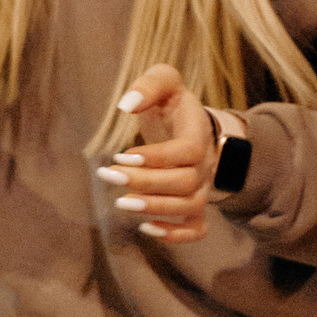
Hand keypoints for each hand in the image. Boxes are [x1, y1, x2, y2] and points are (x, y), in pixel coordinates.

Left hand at [95, 63, 216, 243]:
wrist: (196, 127)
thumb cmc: (173, 105)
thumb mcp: (165, 82)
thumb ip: (150, 84)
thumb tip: (127, 104)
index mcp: (198, 133)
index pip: (188, 151)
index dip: (158, 157)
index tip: (122, 155)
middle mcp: (205, 164)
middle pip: (185, 183)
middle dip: (146, 183)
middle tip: (110, 176)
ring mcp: (203, 187)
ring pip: (190, 207)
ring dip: (155, 208)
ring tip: (121, 203)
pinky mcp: (196, 205)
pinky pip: (197, 229)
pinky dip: (176, 235)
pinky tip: (146, 228)